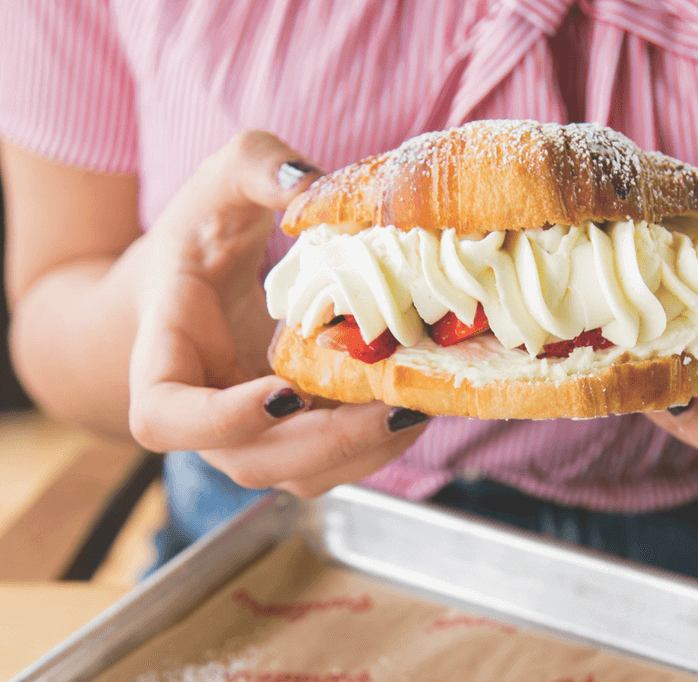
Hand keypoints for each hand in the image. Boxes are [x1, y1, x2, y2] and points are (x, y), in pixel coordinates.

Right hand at [128, 130, 429, 497]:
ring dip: (363, 452)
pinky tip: (417, 402)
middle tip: (396, 403)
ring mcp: (249, 432)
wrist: (182, 290)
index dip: (220, 421)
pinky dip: (376, 445)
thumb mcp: (220, 183)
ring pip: (300, 475)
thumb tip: (312, 186)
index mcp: (165, 355)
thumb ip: (258, 167)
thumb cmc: (195, 236)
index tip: (284, 393)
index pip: (164, 418)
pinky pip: (331, 462)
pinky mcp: (291, 435)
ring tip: (420, 403)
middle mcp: (203, 411)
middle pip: (252, 462)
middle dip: (330, 442)